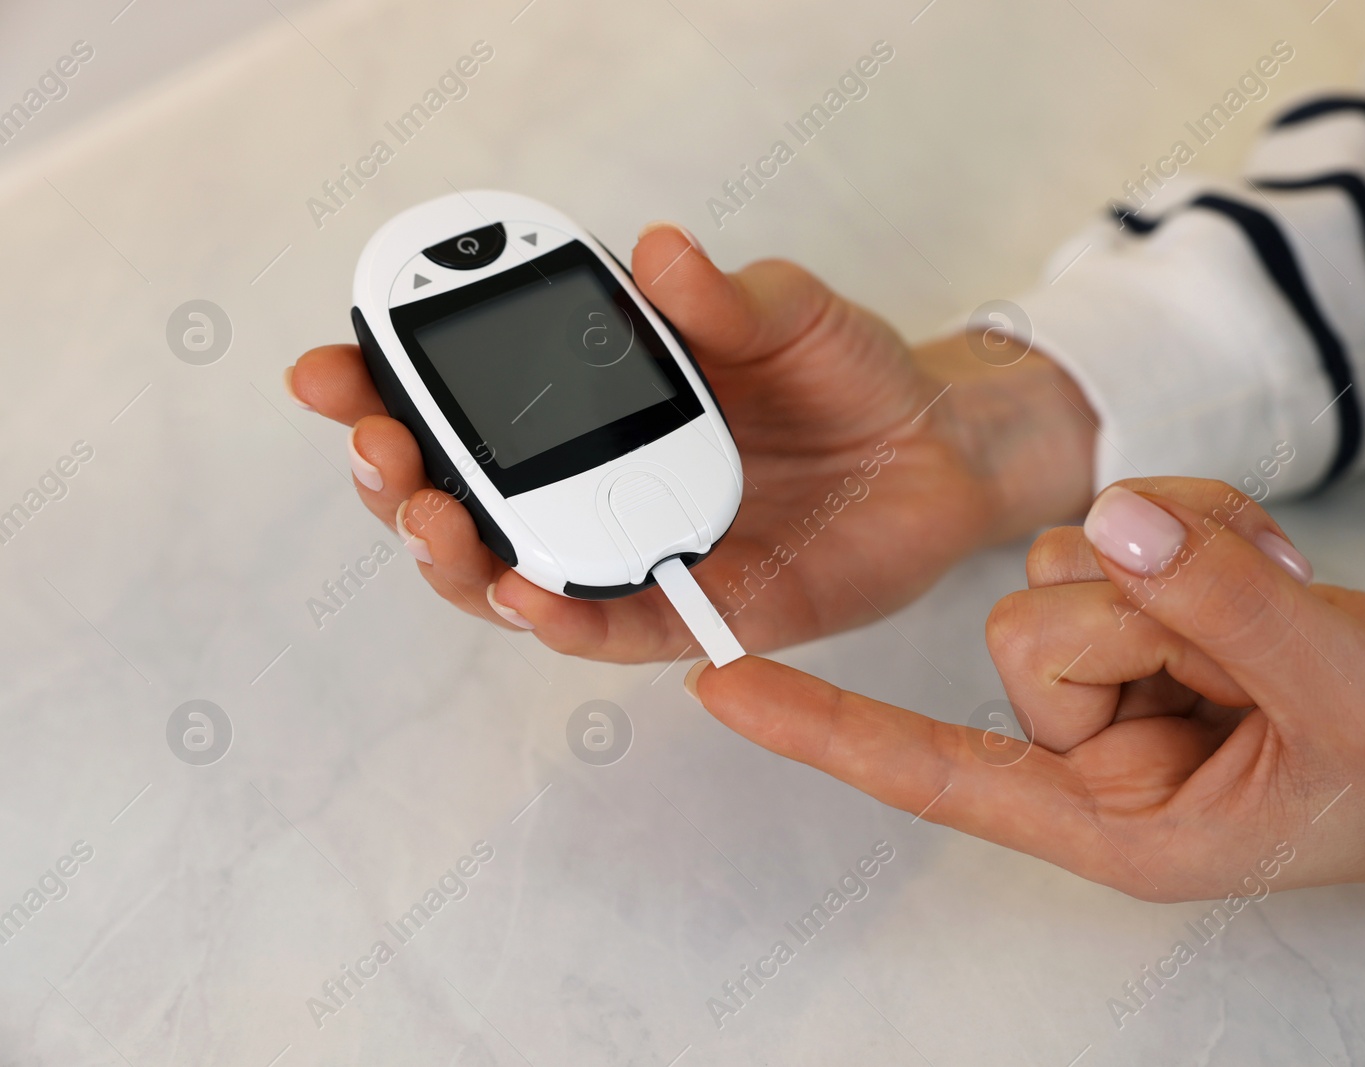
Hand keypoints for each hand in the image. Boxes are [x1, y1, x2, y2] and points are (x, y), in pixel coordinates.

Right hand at [288, 222, 1096, 660]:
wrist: (940, 449)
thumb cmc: (850, 373)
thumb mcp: (790, 313)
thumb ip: (726, 298)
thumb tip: (661, 253)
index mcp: (596, 401)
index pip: (470, 402)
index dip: (388, 391)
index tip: (332, 370)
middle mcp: (597, 482)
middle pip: (462, 499)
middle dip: (396, 482)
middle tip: (380, 450)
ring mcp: (636, 551)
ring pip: (511, 577)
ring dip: (457, 559)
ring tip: (436, 523)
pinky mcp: (697, 612)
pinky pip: (613, 630)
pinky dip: (565, 619)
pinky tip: (530, 593)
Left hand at [684, 477, 1364, 897]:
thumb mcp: (1341, 694)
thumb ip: (1215, 601)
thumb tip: (1109, 520)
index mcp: (1115, 822)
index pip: (934, 771)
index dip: (827, 729)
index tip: (721, 685)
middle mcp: (1100, 751)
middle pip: (1026, 627)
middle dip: (1149, 612)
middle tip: (1260, 639)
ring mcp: (1128, 676)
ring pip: (1069, 566)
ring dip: (1182, 565)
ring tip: (1280, 616)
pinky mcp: (1158, 615)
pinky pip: (1120, 532)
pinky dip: (1198, 529)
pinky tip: (1271, 577)